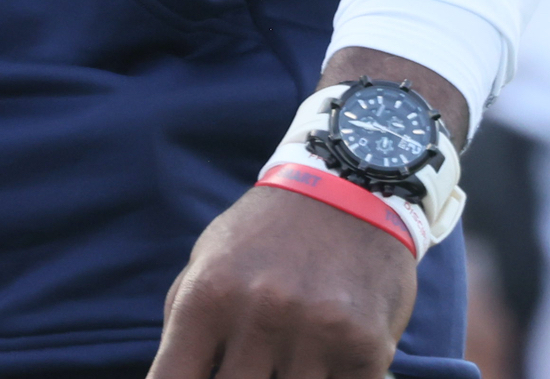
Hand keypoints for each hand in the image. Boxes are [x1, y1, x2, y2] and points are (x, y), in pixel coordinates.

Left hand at [148, 184, 416, 378]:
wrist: (349, 188)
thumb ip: (184, 326)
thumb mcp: (207, 262)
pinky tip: (326, 359)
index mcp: (208, 296)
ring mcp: (316, 332)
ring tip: (290, 348)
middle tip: (253, 363)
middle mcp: (260, 314)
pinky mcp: (366, 346)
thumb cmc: (265, 237)